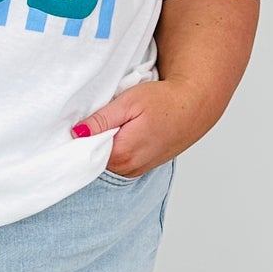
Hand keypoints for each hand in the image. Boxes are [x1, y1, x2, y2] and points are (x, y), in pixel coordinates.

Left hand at [69, 78, 202, 177]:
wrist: (195, 106)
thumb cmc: (164, 101)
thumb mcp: (128, 103)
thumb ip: (101, 120)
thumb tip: (77, 133)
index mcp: (121, 154)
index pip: (85, 152)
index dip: (83, 135)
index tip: (89, 120)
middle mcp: (128, 168)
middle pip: (95, 157)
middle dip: (95, 139)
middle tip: (108, 117)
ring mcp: (136, 170)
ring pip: (107, 159)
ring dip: (108, 143)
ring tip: (122, 123)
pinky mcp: (142, 167)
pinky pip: (120, 160)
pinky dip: (119, 147)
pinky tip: (128, 132)